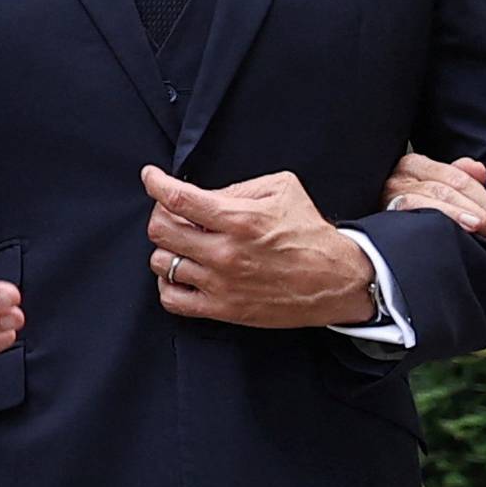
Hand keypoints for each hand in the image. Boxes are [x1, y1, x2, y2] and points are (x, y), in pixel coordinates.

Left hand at [142, 166, 377, 328]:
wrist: (334, 279)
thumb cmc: (309, 233)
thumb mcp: (282, 189)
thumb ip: (239, 187)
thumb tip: (205, 193)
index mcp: (239, 219)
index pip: (177, 198)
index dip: (155, 183)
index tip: (151, 177)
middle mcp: (225, 252)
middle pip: (160, 230)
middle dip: (160, 215)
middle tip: (172, 212)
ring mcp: (221, 283)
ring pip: (162, 263)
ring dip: (167, 249)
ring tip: (183, 244)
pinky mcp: (223, 309)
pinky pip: (172, 299)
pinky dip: (168, 284)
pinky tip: (182, 273)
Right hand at [379, 152, 485, 242]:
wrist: (373, 242)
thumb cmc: (410, 213)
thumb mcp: (436, 190)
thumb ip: (459, 178)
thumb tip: (480, 169)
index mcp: (415, 165)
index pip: (456, 176)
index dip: (484, 198)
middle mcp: (401, 176)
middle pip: (446, 189)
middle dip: (477, 210)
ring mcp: (390, 195)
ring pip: (430, 200)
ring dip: (458, 215)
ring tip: (480, 230)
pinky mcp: (383, 215)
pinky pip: (411, 213)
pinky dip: (434, 221)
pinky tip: (451, 233)